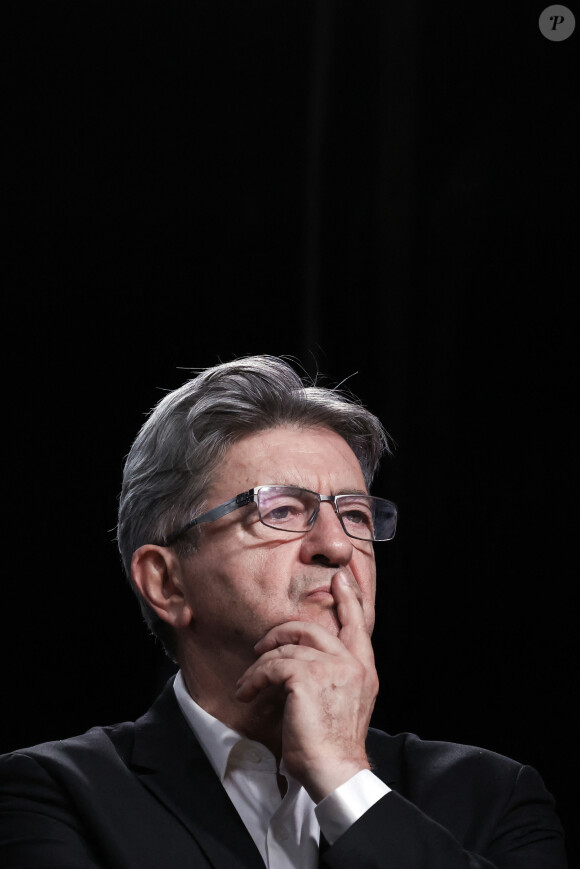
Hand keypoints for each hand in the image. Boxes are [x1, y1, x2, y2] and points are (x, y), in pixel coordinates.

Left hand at [235, 569, 378, 801]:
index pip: (359, 625)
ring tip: (249, 683)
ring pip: (286, 649)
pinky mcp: (306, 676)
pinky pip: (272, 666)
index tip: (339, 579)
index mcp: (364, 669)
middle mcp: (351, 663)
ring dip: (261, 666)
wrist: (334, 769)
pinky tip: (248, 692)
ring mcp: (330, 667)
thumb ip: (336, 676)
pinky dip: (255, 678)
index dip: (349, 600)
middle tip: (262, 644)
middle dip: (281, 631)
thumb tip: (307, 662)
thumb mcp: (346, 703)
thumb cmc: (334, 744)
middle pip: (312, 629)